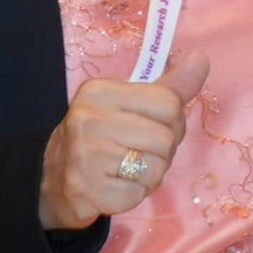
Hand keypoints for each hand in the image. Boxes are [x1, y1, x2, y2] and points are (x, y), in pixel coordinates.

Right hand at [40, 58, 208, 231]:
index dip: (172, 122)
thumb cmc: (103, 138)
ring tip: (124, 169)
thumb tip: (200, 58)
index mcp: (100, 91)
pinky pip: (139, 193)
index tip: (149, 127)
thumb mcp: (131, 105)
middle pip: (166, 138)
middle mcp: (88, 118)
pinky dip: (134, 194)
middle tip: (134, 153)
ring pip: (156, 167)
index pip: (169, 103)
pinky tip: (114, 186)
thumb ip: (170, 87)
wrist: (52, 180)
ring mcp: (84, 155)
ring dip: (150, 175)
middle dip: (162, 152)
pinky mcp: (86, 189)